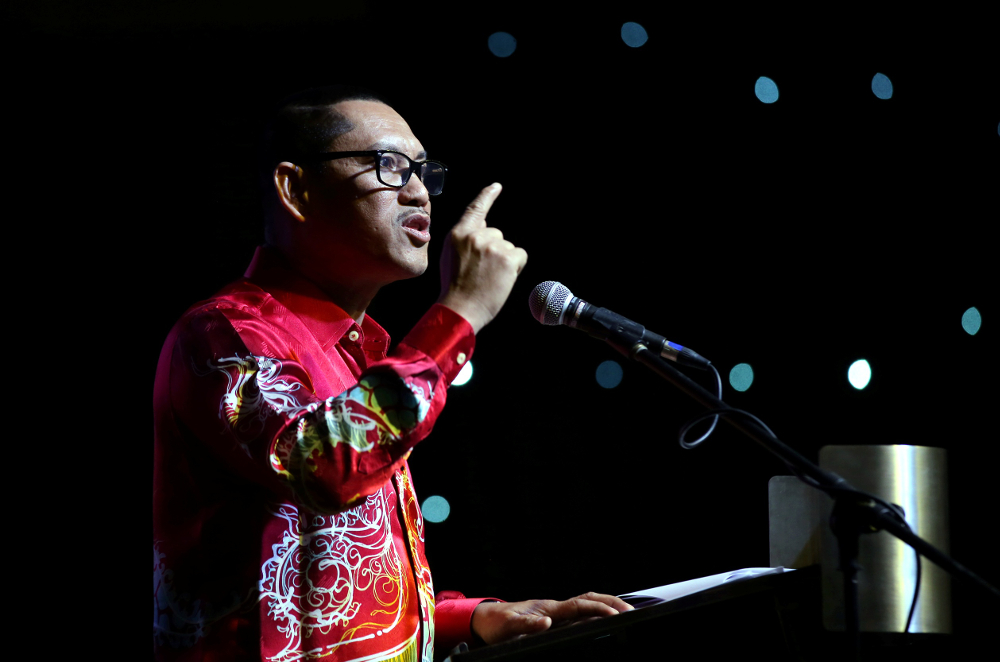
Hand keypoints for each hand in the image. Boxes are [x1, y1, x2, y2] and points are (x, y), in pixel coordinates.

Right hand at [437, 183, 527, 333]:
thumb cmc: (455, 288)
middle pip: (496, 234)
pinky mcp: (507, 256)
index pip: (475, 209)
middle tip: (481, 273)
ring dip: (503, 261)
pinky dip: (516, 267)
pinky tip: (502, 279)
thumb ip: (465, 239)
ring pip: (508, 247)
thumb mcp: (451, 257)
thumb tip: (483, 222)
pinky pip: (520, 255)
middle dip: (494, 251)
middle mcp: (475, 235)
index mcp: (458, 234)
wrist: (460, 309)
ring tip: (488, 279)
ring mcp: (492, 245)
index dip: (487, 196)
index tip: (496, 186)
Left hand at [470, 593, 633, 645]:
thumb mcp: (508, 627)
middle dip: (611, 602)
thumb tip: (547, 622)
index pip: (580, 605)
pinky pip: (581, 612)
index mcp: (548, 608)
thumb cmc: (497, 623)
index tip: (615, 614)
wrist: (486, 618)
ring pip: (587, 603)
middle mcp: (555, 607)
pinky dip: (597, 611)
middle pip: (589, 599)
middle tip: (631, 611)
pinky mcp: (554, 618)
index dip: (598, 608)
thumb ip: (528, 624)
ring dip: (607, 605)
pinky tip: (604, 618)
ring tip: (625, 612)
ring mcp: (556, 611)